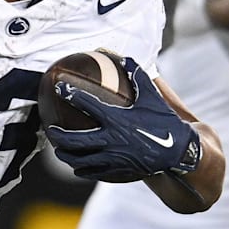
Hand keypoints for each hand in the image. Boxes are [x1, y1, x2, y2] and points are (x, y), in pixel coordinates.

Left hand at [45, 58, 200, 182]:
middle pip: (75, 140)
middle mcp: (111, 139)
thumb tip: (124, 57)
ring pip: (81, 160)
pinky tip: (78, 168)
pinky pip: (95, 172)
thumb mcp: (152, 96)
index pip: (87, 103)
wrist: (179, 151)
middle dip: (58, 136)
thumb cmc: (164, 120)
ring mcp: (114, 157)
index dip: (70, 93)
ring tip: (58, 151)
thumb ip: (137, 75)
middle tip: (50, 130)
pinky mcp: (118, 170)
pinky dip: (83, 170)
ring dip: (66, 156)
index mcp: (117, 118)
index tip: (59, 87)